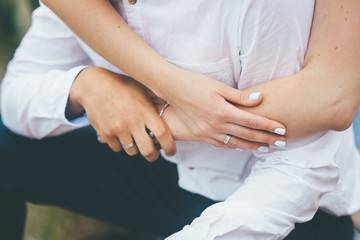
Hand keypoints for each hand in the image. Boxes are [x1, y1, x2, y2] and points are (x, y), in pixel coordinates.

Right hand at [67, 67, 175, 160]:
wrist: (93, 85)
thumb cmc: (123, 85)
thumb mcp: (143, 88)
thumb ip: (158, 100)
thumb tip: (175, 106)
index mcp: (145, 110)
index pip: (163, 134)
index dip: (170, 147)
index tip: (171, 151)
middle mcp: (132, 122)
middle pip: (148, 151)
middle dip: (153, 156)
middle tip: (154, 153)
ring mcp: (118, 129)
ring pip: (132, 152)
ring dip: (136, 149)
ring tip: (136, 140)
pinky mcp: (105, 133)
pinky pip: (117, 148)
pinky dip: (121, 145)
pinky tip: (122, 136)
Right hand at [156, 68, 286, 149]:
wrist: (172, 89)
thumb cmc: (195, 83)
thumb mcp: (218, 86)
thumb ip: (240, 96)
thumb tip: (260, 99)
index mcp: (223, 112)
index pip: (252, 121)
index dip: (269, 126)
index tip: (283, 129)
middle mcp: (217, 125)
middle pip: (247, 135)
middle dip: (266, 139)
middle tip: (282, 143)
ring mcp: (208, 132)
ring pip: (235, 143)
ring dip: (252, 146)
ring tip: (266, 147)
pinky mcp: (201, 135)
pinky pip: (221, 144)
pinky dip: (234, 146)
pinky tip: (241, 146)